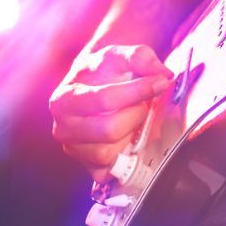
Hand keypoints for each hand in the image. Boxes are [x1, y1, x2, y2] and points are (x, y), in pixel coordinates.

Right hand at [49, 45, 173, 182]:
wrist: (94, 84)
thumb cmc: (105, 71)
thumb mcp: (120, 55)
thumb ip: (141, 57)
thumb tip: (163, 74)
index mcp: (65, 99)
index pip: (105, 100)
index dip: (139, 91)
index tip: (160, 82)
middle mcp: (63, 128)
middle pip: (110, 130)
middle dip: (135, 115)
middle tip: (140, 104)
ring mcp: (73, 149)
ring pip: (110, 152)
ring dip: (130, 134)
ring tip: (130, 118)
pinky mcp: (87, 166)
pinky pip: (111, 170)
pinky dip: (124, 155)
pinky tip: (127, 138)